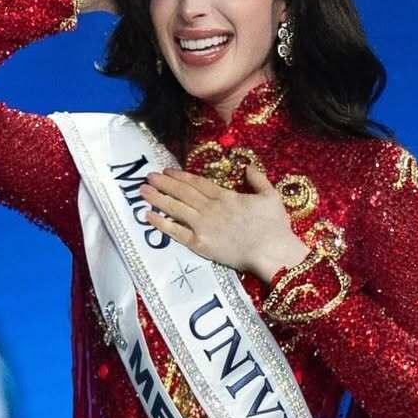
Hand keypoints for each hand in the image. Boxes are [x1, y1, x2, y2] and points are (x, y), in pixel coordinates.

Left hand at [141, 164, 308, 280]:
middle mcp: (210, 208)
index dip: (181, 176)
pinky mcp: (200, 244)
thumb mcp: (271, 196)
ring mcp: (203, 225)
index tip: (167, 171)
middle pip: (183, 192)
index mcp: (226, 196)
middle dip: (164, 183)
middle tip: (148, 176)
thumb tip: (248, 167)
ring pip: (175, 208)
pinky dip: (161, 223)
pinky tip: (148, 215)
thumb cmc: (275, 226)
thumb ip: (258, 180)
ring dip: (158, 198)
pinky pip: (176, 232)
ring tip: (143, 191)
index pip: (198, 183)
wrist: (271, 251)